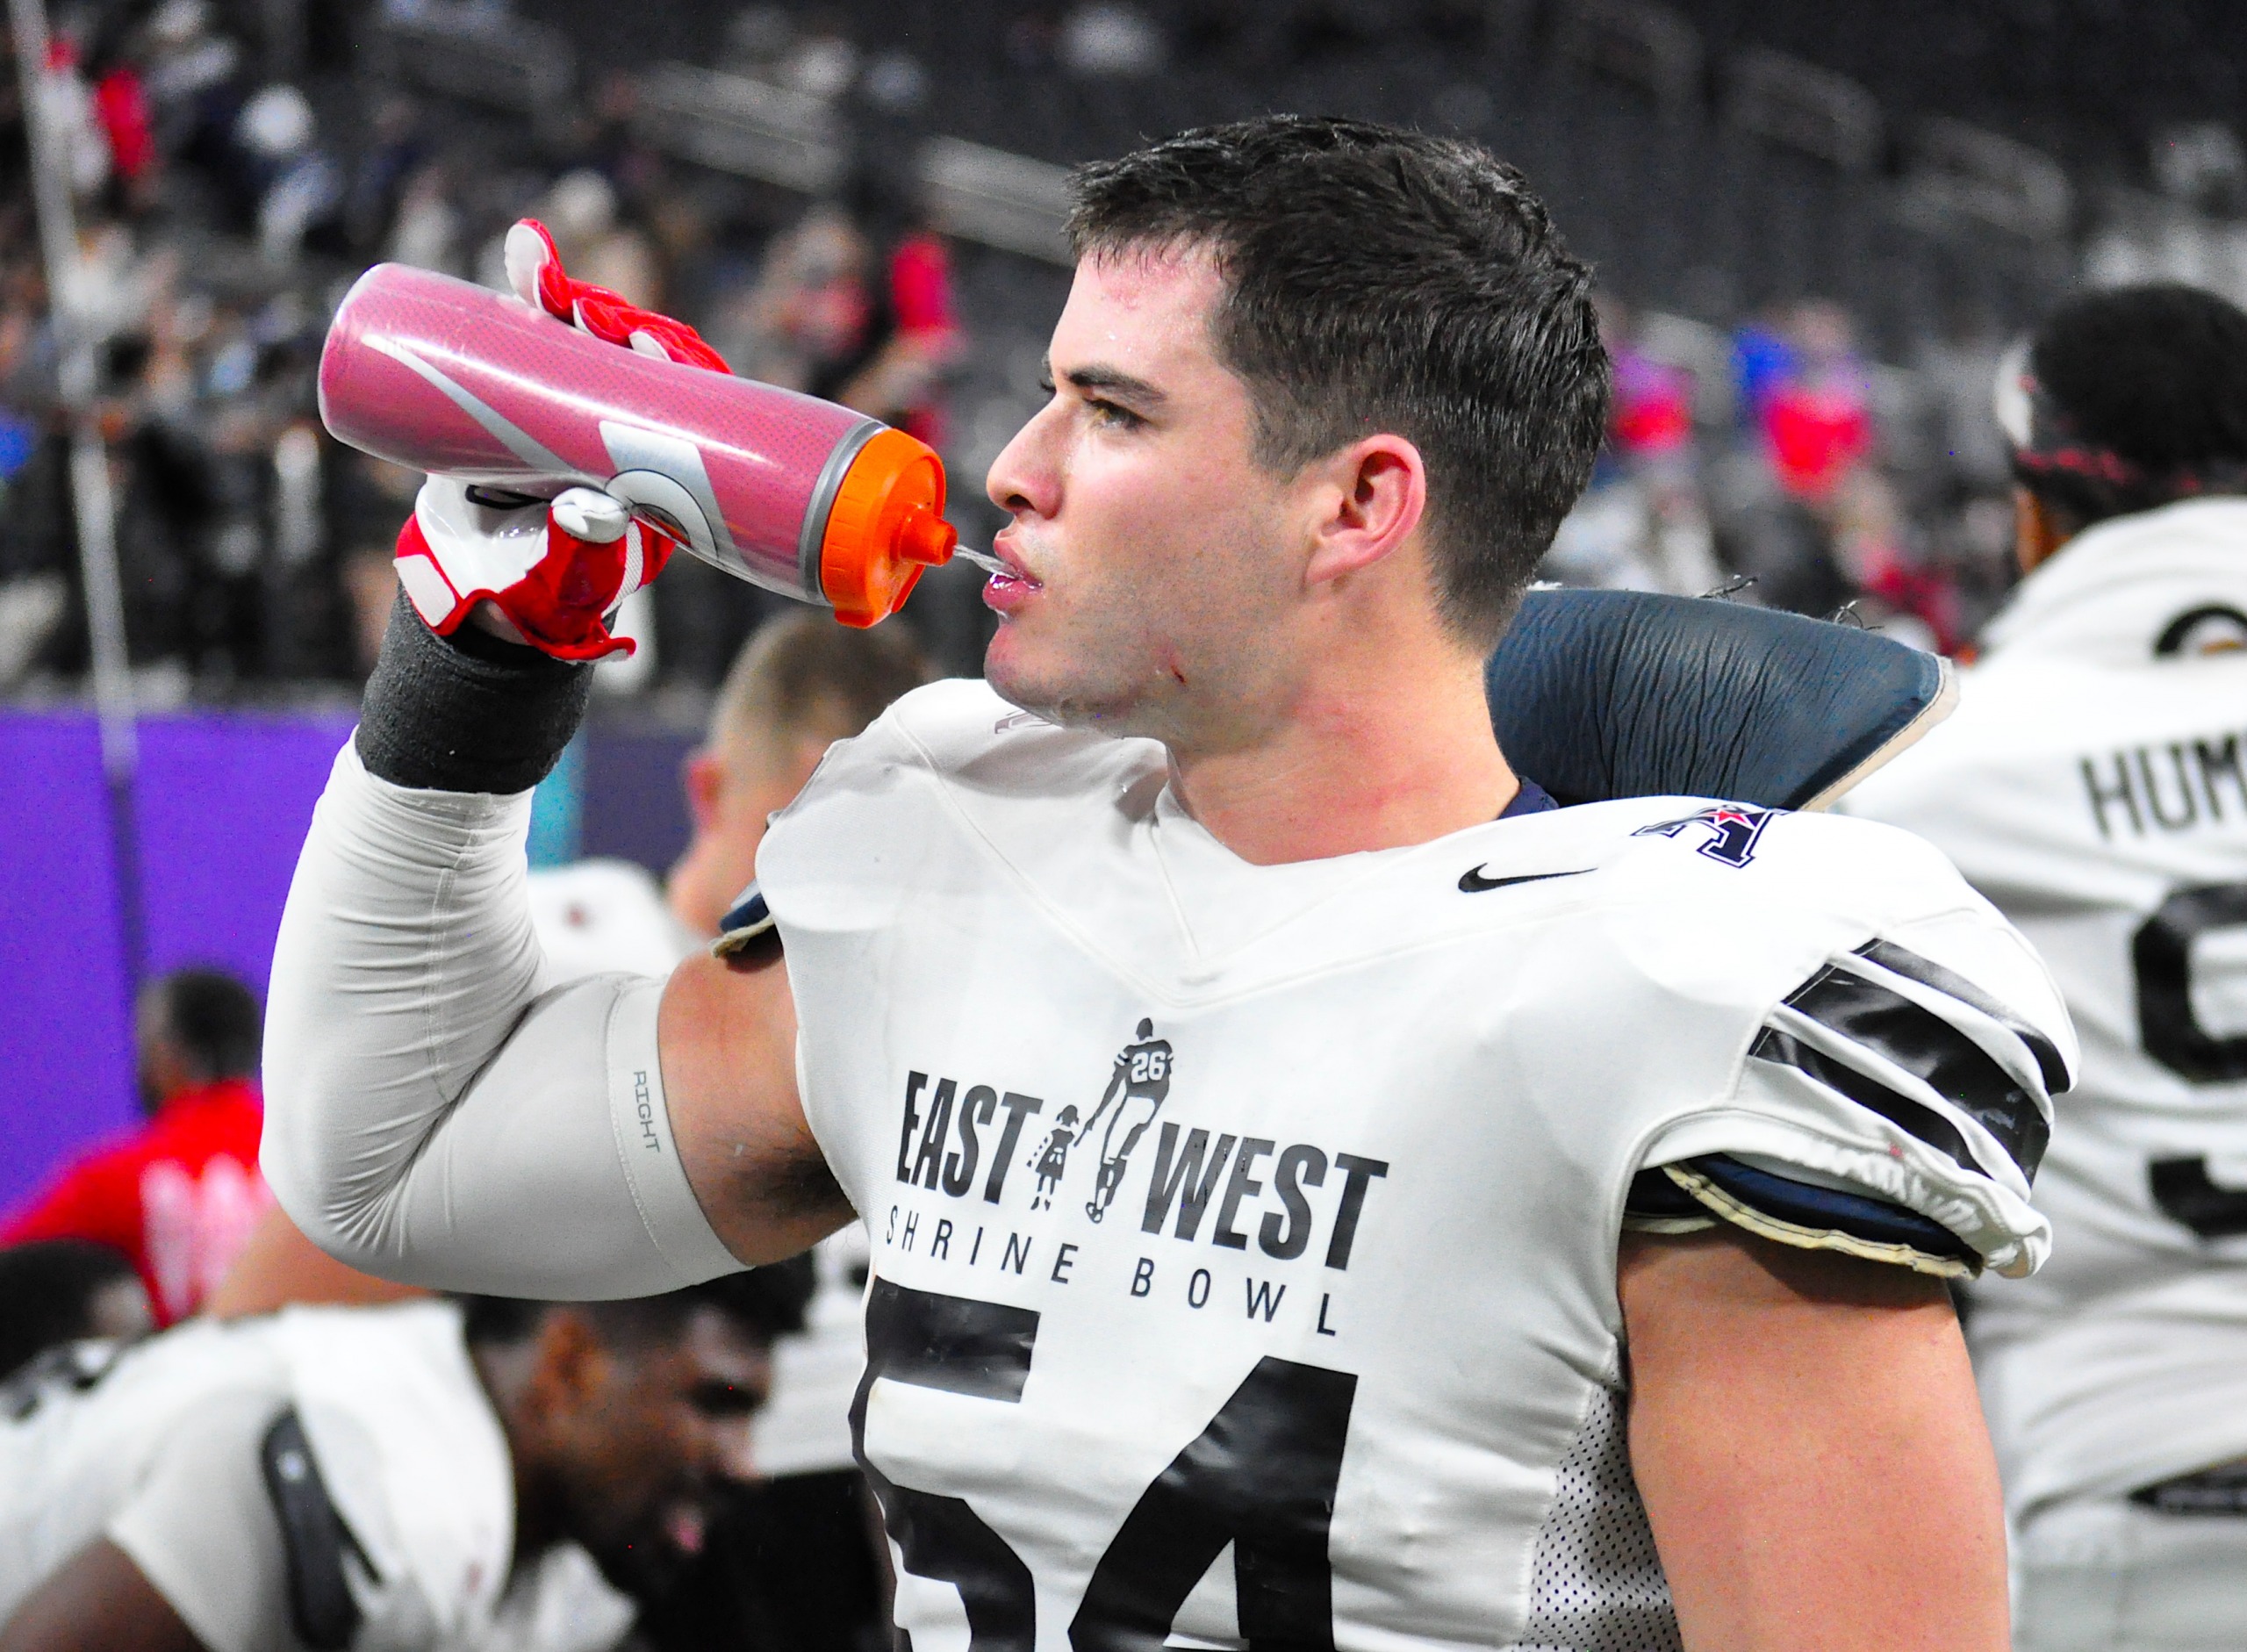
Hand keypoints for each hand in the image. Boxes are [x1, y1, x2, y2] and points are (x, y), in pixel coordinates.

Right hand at [388, 216, 735, 661]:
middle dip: (608, 318)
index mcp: (656, 466)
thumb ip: (581, 549)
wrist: (481, 585)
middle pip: (629, 356)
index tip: (645, 346)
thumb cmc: (539, 587)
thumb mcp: (565, 575)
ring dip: (566, 293)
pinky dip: (532, 295)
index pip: (678, 401)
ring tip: (535, 262)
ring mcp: (574, 404)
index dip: (668, 366)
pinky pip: (537, 335)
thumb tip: (597, 516)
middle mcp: (622, 427)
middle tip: (572, 299)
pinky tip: (527, 252)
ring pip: (583, 336)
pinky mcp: (527, 389)